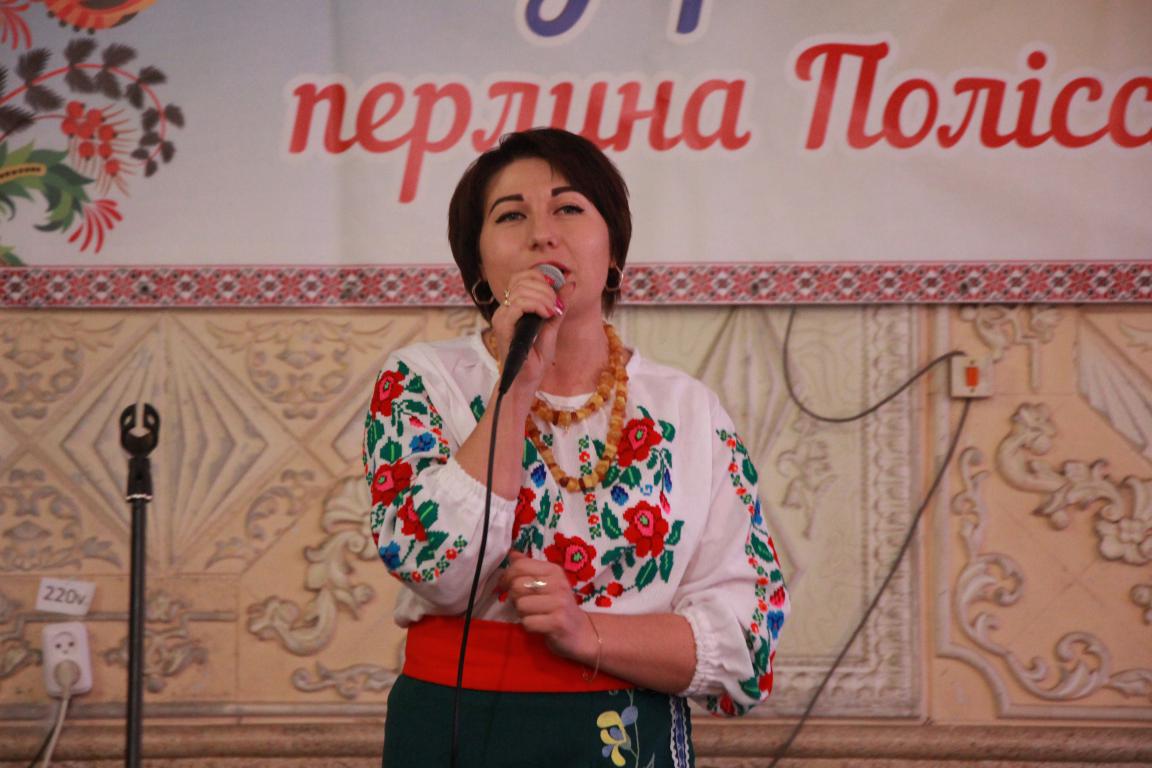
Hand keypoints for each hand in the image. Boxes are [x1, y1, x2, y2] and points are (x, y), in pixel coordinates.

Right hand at [489, 269, 571, 395]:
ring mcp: (502, 317)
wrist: (526, 381)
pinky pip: (518, 304)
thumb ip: (560, 305)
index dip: (542, 276)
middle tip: (557, 305)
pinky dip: (536, 305)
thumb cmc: (536, 358)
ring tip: (553, 311)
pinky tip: (546, 314)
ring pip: (522, 290)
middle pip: (522, 279)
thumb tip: (571, 283)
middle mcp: (505, 309)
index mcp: (514, 306)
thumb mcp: (553, 326)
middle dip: (546, 287)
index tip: (559, 288)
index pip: (523, 276)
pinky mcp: (502, 326)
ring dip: (544, 297)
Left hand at [499, 551, 597, 663]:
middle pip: (517, 586)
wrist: (580, 631)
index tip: (505, 586)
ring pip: (521, 605)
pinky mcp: (558, 622)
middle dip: (514, 598)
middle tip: (523, 604)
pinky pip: (528, 622)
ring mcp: (559, 603)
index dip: (506, 576)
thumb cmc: (559, 605)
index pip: (520, 566)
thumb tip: (512, 554)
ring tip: (532, 614)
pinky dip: (528, 626)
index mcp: (554, 570)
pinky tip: (538, 625)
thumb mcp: (547, 582)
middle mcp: (558, 583)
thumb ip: (529, 567)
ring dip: (521, 613)